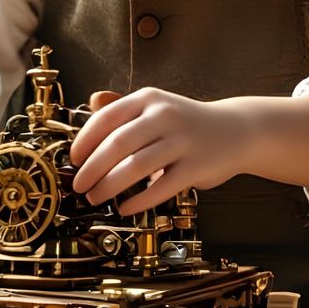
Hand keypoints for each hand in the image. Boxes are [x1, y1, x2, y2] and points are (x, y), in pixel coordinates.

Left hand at [69, 87, 250, 214]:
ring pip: (135, 167)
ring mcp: (182, 141)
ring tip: (95, 198)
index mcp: (149, 99)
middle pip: (117, 145)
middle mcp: (164, 116)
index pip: (106, 118)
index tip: (73, 161)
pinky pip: (160, 188)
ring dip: (109, 186)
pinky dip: (138, 201)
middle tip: (79, 186)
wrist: (236, 130)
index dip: (84, 141)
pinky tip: (124, 208)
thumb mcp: (155, 106)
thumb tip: (90, 102)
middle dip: (92, 169)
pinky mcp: (196, 167)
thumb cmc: (185, 122)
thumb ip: (125, 108)